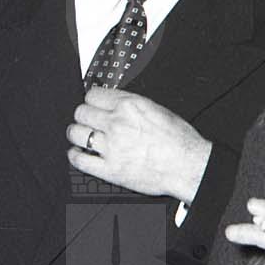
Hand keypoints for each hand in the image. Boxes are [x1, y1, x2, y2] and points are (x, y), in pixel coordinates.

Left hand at [67, 87, 211, 204]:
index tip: (92, 105)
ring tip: (81, 136)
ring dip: (77, 133)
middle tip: (87, 120)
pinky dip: (75, 155)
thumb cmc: (179, 139)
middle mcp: (117, 123)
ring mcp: (111, 147)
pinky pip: (79, 160)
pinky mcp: (109, 169)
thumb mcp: (157, 109)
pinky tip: (79, 153)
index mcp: (129, 106)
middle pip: (81, 112)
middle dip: (83, 115)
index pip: (93, 95)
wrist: (188, 165)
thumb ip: (132, 104)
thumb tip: (115, 102)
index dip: (92, 100)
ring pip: (76, 133)